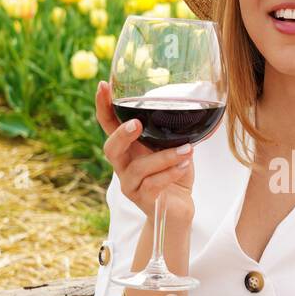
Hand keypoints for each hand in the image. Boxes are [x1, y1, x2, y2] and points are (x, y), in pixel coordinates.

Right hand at [95, 81, 194, 228]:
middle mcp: (124, 165)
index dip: (103, 106)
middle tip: (136, 124)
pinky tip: (184, 166)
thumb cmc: (174, 174)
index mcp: (129, 148)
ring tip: (187, 149)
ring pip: (137, 169)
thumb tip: (192, 107)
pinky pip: (152, 185)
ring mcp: (131, 184)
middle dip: (122, 135)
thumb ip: (174, 132)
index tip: (103, 85)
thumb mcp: (174, 147)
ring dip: (162, 157)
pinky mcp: (143, 200)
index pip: (109, 125)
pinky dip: (170, 174)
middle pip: (110, 149)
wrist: (178, 210)